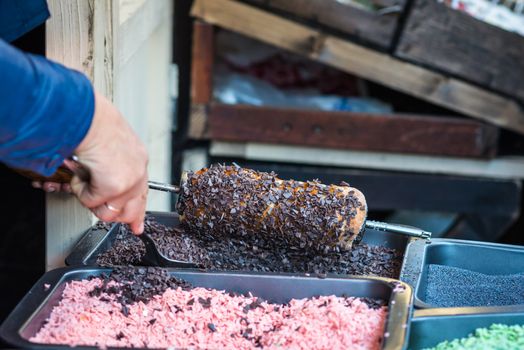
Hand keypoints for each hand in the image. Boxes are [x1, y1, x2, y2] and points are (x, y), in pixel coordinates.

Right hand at [70, 91, 148, 233]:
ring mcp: (129, 182)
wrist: (89, 117)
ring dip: (90, 197)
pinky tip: (81, 172)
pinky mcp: (114, 187)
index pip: (142, 195)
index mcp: (138, 161)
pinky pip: (91, 202)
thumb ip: (111, 166)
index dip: (137, 214)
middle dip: (107, 211)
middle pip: (128, 212)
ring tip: (84, 177)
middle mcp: (138, 173)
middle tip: (93, 196)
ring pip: (107, 212)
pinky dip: (80, 189)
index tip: (136, 227)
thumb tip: (98, 180)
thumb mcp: (109, 147)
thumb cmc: (93, 124)